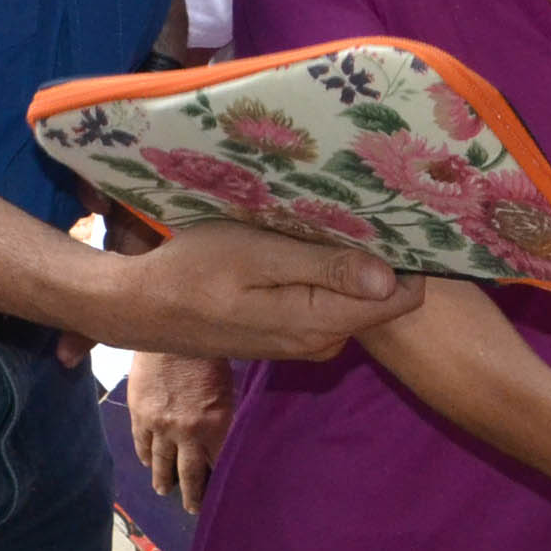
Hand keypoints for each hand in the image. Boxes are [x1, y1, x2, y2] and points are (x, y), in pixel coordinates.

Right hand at [92, 220, 424, 361]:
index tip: (397, 217)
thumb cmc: (195, 269)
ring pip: (355, 300)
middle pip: (382, 299)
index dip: (407, 257)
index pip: (400, 299)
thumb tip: (391, 279)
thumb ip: (326, 268)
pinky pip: (329, 304)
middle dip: (381, 256)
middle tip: (362, 207)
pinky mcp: (289, 335)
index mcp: (320, 322)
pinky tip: (305, 244)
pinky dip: (327, 275)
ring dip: (352, 263)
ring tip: (331, 218)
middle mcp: (322, 342)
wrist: (143, 307)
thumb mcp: (259, 255)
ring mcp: (305, 343)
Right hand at [127, 353, 235, 511]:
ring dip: (163, 480)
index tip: (219, 493)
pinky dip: (144, 455)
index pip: (219, 463)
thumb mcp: (228, 384)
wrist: (172, 329)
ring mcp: (161, 425)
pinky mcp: (140, 414)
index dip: (219, 479)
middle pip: (190, 473)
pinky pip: (141, 443)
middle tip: (193, 508)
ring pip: (162, 463)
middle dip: (193, 494)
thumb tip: (224, 433)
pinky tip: (147, 462)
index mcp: (216, 424)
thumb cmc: (208, 350)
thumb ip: (224, 413)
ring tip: (164, 491)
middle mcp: (188, 432)